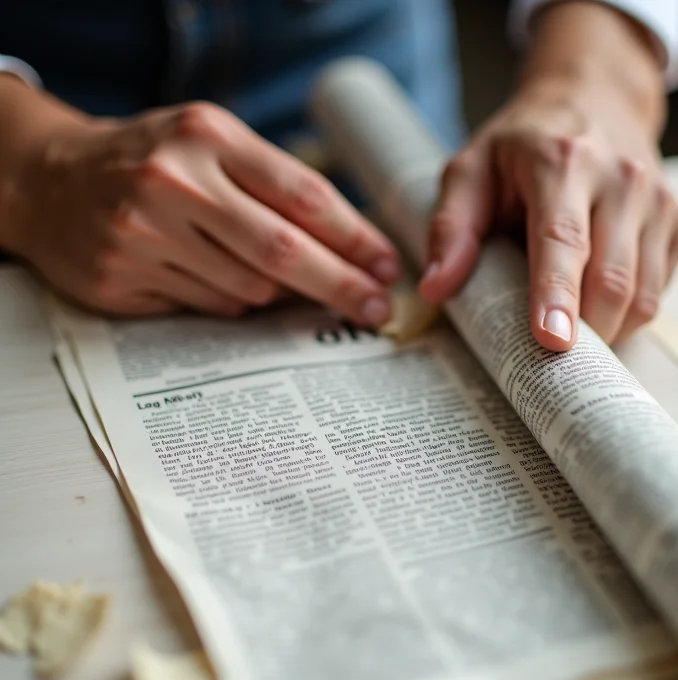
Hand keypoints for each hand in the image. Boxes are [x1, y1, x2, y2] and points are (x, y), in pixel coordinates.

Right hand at [5, 99, 398, 322]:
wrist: (51, 179)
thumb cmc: (151, 161)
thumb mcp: (211, 145)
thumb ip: (273, 187)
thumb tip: (349, 249)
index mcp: (207, 135)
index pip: (303, 194)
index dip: (355, 237)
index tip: (386, 265)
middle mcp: (174, 180)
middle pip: (282, 250)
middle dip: (341, 285)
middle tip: (377, 308)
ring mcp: (143, 232)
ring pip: (248, 288)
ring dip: (279, 296)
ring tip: (285, 287)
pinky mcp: (123, 277)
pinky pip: (210, 306)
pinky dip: (234, 303)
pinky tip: (226, 284)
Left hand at [420, 3, 677, 350]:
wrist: (594, 96)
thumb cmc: (522, 145)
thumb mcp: (470, 169)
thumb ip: (451, 228)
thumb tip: (437, 288)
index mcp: (562, 162)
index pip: (563, 239)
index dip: (557, 295)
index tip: (552, 342)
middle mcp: (621, 180)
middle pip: (612, 280)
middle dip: (583, 333)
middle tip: (546, 359)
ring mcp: (658, 202)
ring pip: (644, 296)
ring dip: (606, 331)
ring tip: (569, 334)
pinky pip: (659, 292)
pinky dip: (627, 315)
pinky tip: (596, 304)